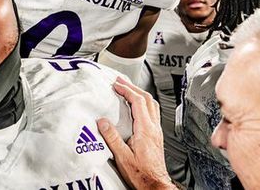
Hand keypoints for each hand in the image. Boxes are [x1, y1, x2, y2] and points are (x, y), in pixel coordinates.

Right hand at [97, 75, 175, 189]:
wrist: (155, 184)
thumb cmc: (141, 174)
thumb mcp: (122, 157)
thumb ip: (112, 138)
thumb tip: (102, 121)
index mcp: (146, 129)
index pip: (138, 101)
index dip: (127, 90)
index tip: (116, 84)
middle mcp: (154, 128)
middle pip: (147, 99)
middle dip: (133, 87)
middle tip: (121, 81)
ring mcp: (156, 132)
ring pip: (152, 105)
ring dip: (140, 94)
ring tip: (129, 89)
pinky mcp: (156, 136)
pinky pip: (152, 113)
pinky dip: (143, 103)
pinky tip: (136, 107)